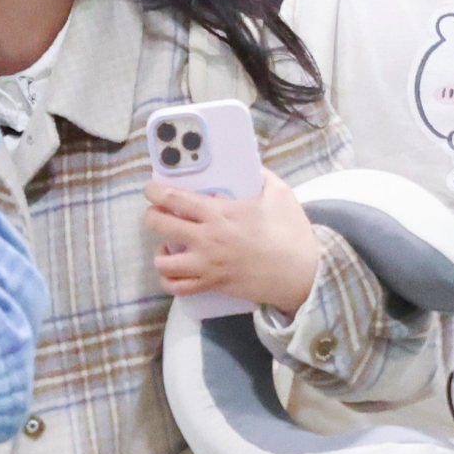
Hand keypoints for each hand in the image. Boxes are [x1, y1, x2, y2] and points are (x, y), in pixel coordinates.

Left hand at [151, 170, 320, 315]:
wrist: (302, 274)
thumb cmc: (291, 233)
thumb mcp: (279, 194)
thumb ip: (260, 176)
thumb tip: (248, 166)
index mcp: (219, 213)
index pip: (174, 199)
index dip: (155, 191)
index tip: (151, 188)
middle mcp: (206, 239)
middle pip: (159, 225)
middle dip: (152, 216)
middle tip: (158, 212)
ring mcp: (207, 265)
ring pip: (162, 262)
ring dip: (159, 251)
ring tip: (167, 245)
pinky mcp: (212, 285)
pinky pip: (178, 287)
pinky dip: (170, 279)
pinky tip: (175, 270)